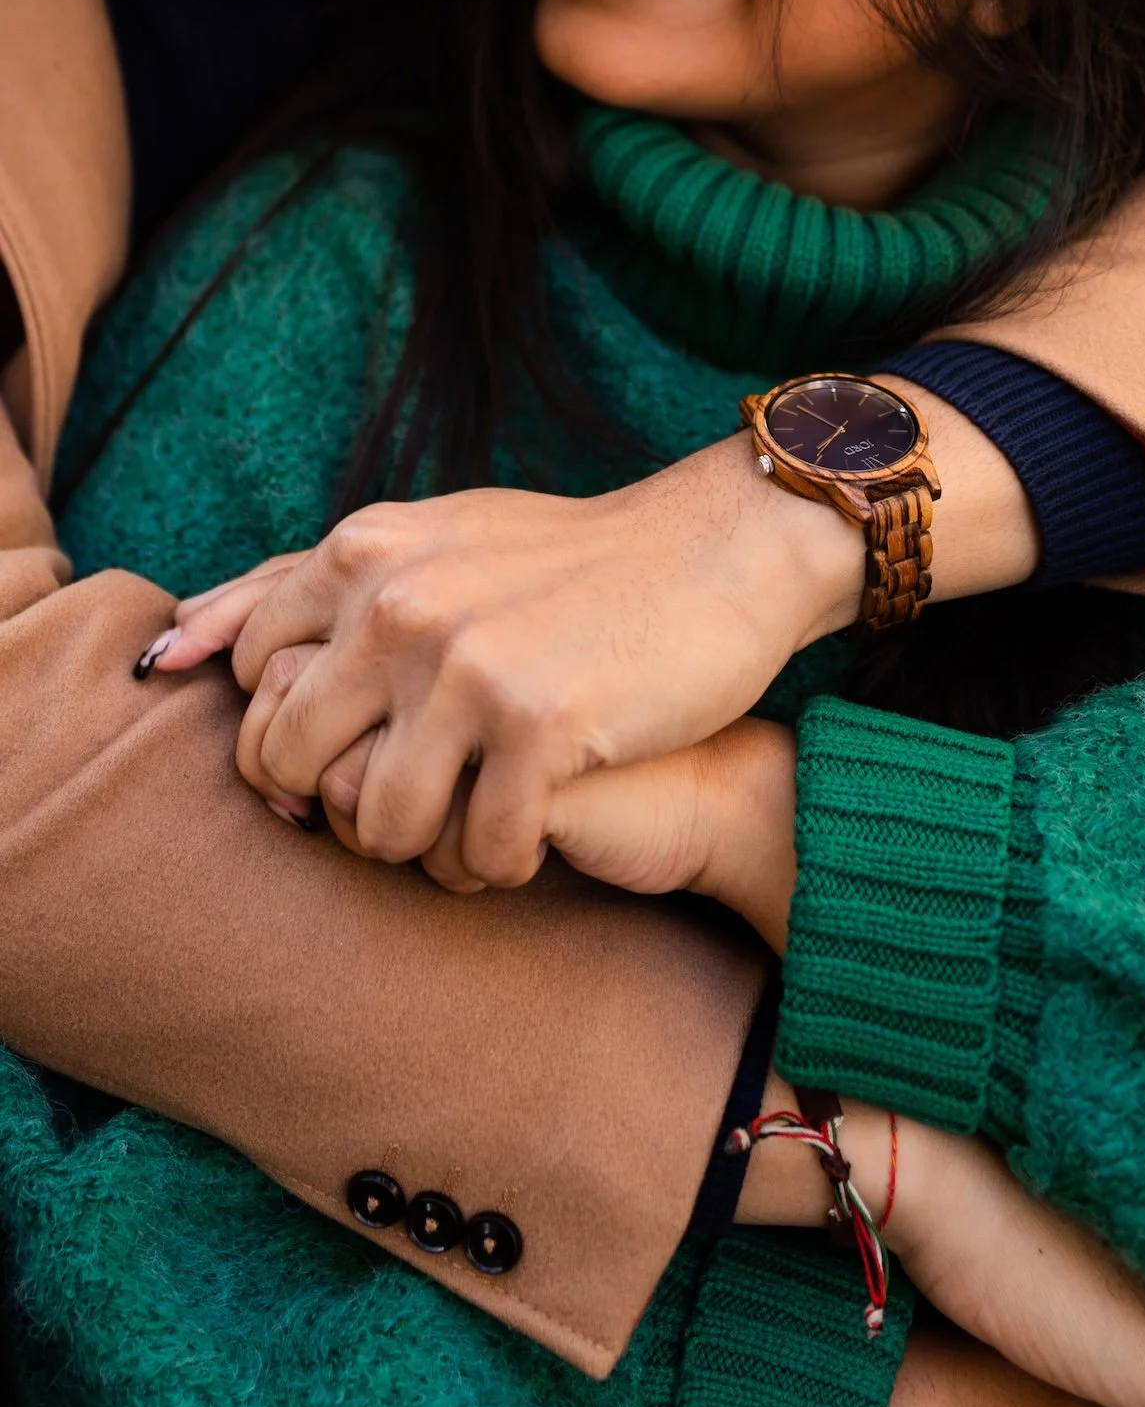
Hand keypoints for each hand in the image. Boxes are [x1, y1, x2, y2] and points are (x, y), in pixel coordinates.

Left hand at [158, 437, 862, 883]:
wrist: (719, 554)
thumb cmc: (571, 565)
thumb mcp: (428, 541)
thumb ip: (302, 588)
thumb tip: (164, 649)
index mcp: (361, 553)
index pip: (247, 681)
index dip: (288, 740)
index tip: (352, 756)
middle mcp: (397, 603)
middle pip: (289, 764)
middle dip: (336, 807)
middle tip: (409, 809)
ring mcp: (467, 665)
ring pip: (375, 826)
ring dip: (423, 851)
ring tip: (472, 829)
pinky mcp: (541, 725)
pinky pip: (477, 852)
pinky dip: (500, 865)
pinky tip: (533, 837)